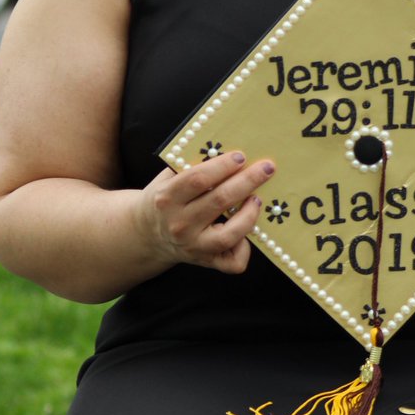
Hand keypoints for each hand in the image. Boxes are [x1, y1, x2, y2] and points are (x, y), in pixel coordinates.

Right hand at [137, 151, 275, 274]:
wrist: (147, 234)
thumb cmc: (165, 199)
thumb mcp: (168, 179)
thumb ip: (191, 166)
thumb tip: (228, 154)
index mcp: (167, 198)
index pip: (198, 179)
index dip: (223, 166)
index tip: (241, 156)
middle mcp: (180, 224)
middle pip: (220, 200)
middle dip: (248, 181)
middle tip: (267, 168)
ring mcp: (194, 246)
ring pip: (230, 234)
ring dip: (250, 214)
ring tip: (257, 199)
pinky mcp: (206, 261)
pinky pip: (232, 261)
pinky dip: (245, 248)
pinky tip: (246, 231)